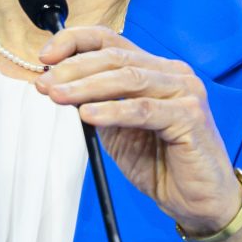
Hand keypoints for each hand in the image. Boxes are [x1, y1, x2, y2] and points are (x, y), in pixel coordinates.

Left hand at [33, 27, 241, 239]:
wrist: (197, 201)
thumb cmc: (161, 164)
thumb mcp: (118, 130)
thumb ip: (96, 104)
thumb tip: (56, 85)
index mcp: (155, 69)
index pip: (112, 41)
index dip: (76, 42)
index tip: (44, 57)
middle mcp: (173, 73)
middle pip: (116, 57)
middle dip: (74, 68)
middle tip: (46, 84)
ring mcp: (185, 92)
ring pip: (129, 78)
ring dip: (87, 86)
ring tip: (58, 96)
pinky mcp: (190, 117)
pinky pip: (144, 109)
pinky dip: (113, 111)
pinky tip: (87, 115)